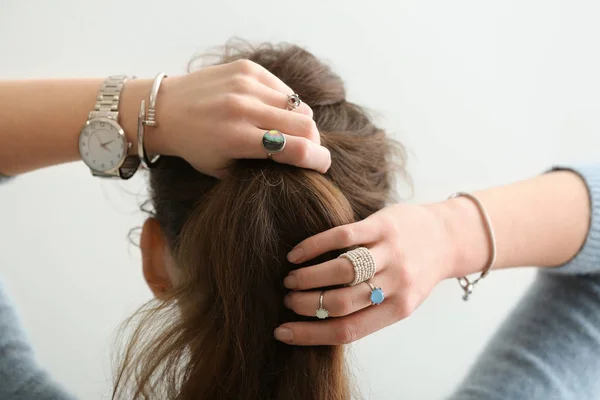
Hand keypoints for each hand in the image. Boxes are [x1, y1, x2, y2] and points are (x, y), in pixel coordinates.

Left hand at [149, 59, 330, 177]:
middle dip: (313, 142)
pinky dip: (285, 104)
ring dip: (300, 123)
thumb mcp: (223, 169)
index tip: (324, 166)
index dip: (318, 160)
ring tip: (288, 131)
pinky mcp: (247, 69)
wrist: (164, 109)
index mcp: (236, 139)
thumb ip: (260, 169)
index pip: (295, 150)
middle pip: (305, 125)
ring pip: (298, 106)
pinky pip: (284, 89)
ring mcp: (246, 84)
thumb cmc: (195, 145)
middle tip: (306, 150)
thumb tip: (297, 164)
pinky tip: (272, 112)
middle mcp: (243, 109)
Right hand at [274, 202, 459, 345]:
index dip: (310, 334)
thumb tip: (319, 322)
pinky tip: (296, 254)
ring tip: (290, 279)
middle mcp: (395, 284)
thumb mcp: (400, 299)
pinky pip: (343, 236)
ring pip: (341, 271)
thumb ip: (368, 309)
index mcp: (398, 309)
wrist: (447, 237)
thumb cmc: (415, 272)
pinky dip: (314, 246)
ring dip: (308, 277)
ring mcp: (390, 253)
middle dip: (306, 304)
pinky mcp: (383, 226)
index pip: (347, 330)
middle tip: (288, 299)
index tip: (282, 332)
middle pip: (341, 302)